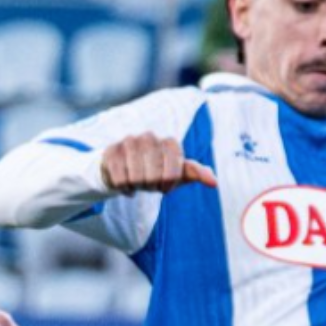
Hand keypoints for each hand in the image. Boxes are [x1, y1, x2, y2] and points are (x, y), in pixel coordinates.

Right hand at [100, 133, 216, 194]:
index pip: (174, 170)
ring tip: (137, 183)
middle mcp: (149, 137)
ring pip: (137, 177)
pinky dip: (124, 188)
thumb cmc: (155, 172)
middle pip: (154, 175)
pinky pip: (120, 178)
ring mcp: (129, 142)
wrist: (124, 170)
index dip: (169, 184)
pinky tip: (125, 184)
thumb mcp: (177, 174)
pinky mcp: (111, 151)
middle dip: (151, 186)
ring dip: (137, 186)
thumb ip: (196, 174)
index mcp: (169, 142)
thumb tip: (214, 182)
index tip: (165, 187)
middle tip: (149, 185)